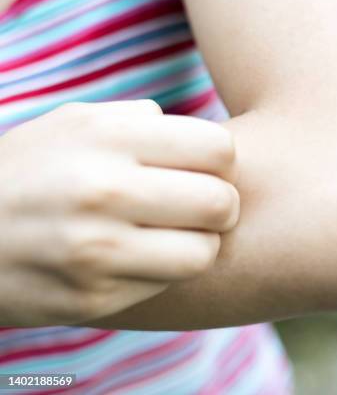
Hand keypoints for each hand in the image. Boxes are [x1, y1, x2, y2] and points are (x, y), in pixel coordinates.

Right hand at [0, 100, 238, 326]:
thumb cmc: (32, 170)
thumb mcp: (74, 123)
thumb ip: (139, 122)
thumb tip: (198, 139)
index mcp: (107, 139)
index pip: (219, 150)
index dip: (222, 162)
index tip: (205, 170)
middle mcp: (104, 192)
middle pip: (221, 203)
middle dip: (222, 206)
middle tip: (202, 206)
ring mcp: (97, 251)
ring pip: (203, 252)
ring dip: (200, 244)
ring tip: (176, 233)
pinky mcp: (93, 297)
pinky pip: (167, 283)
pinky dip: (165, 269)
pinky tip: (140, 256)